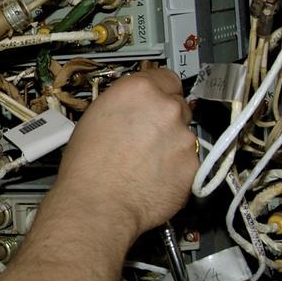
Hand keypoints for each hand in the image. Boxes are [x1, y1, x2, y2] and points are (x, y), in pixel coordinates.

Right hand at [55, 68, 197, 240]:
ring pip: (185, 135)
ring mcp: (184, 136)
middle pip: (178, 105)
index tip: (157, 101)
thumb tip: (134, 109)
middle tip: (146, 138)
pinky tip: (154, 177)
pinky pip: (190, 161)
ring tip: (145, 164)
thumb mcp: (94, 118)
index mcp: (138, 89)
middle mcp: (166, 107)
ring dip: (172, 145)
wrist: (99, 203)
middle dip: (166, 120)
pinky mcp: (194, 164)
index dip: (160, 92)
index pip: (166, 77)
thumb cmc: (87, 167)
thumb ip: (124, 105)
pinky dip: (177, 169)